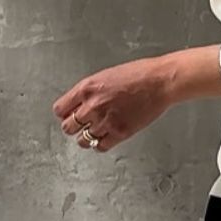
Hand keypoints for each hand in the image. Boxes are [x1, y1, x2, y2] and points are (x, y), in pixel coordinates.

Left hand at [52, 56, 172, 152]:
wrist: (160, 82)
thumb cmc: (139, 74)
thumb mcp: (106, 76)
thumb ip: (90, 91)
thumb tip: (80, 104)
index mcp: (86, 88)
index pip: (60, 109)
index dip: (65, 113)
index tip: (69, 115)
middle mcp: (92, 106)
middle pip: (68, 127)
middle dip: (74, 126)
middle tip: (81, 125)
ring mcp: (105, 121)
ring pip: (83, 140)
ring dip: (87, 137)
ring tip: (95, 132)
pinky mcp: (120, 132)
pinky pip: (101, 146)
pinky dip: (101, 144)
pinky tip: (106, 138)